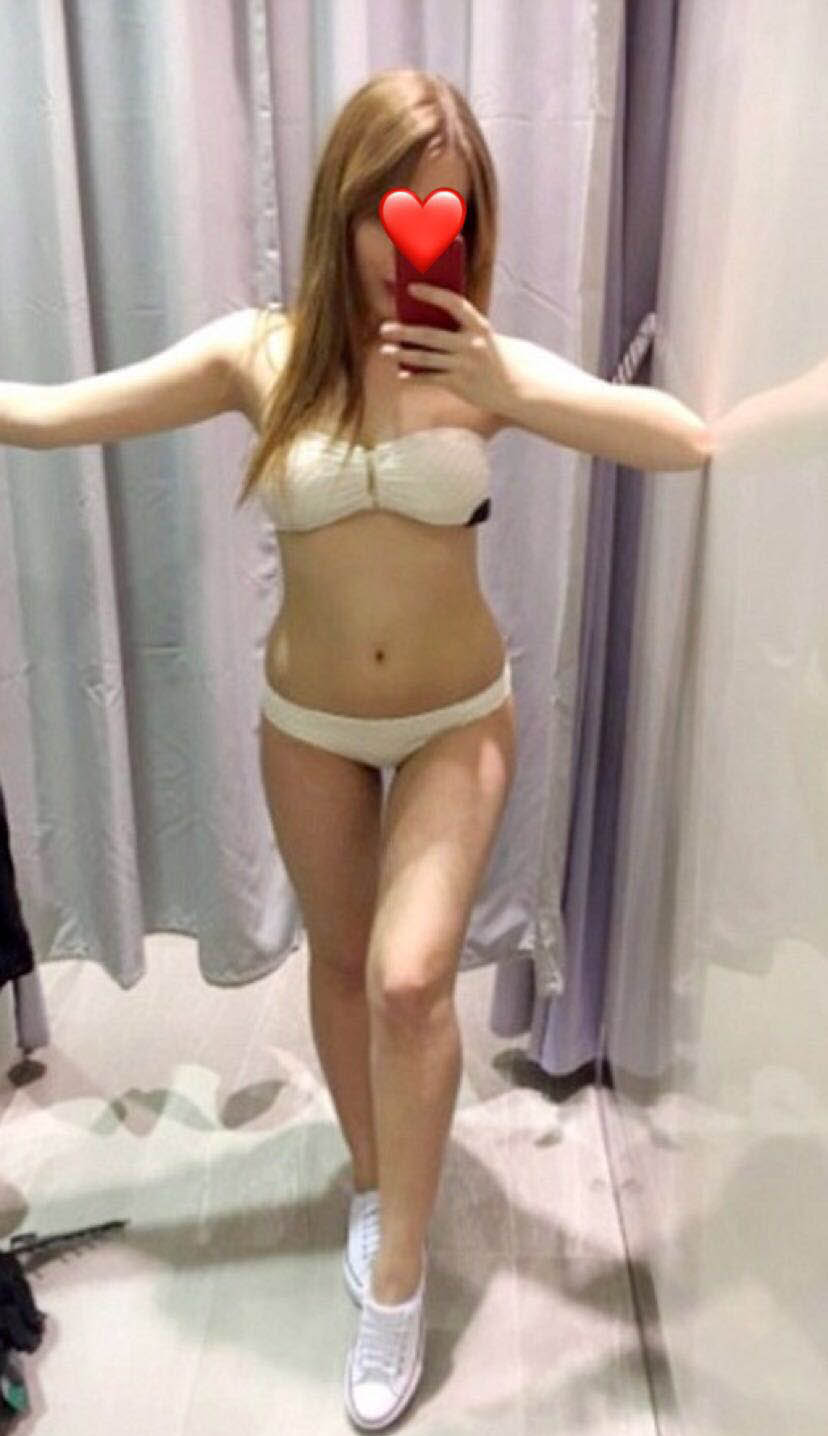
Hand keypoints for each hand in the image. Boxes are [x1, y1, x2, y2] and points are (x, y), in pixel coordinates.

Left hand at [378, 283, 515, 415]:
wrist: (516, 386)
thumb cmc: (493, 356)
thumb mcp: (482, 338)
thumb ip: (458, 329)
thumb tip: (420, 324)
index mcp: (480, 327)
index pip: (454, 303)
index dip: (432, 294)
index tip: (411, 288)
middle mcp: (472, 345)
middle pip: (430, 335)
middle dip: (404, 332)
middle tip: (384, 329)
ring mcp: (465, 366)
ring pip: (426, 359)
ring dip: (402, 354)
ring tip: (384, 351)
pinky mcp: (460, 385)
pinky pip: (430, 379)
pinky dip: (414, 377)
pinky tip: (401, 374)